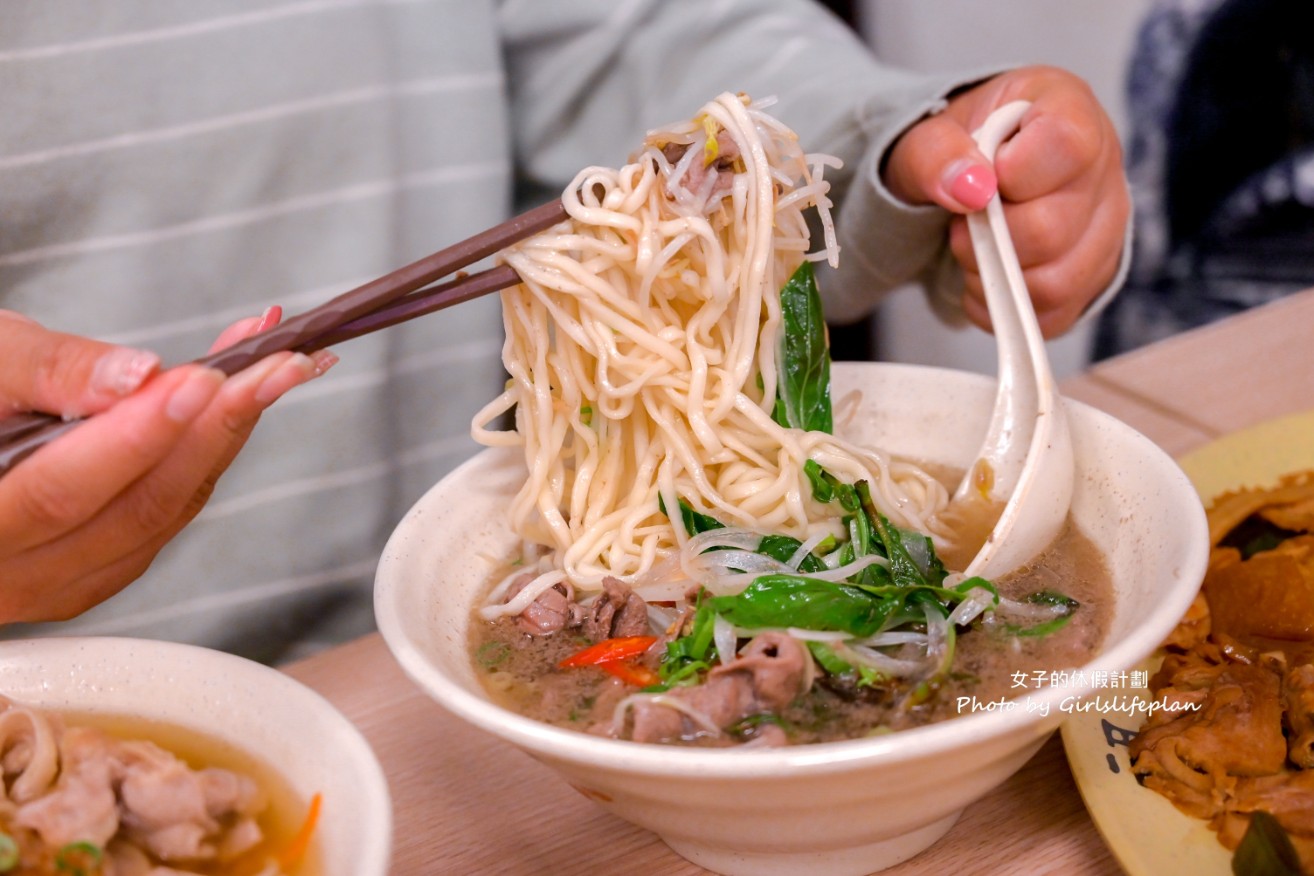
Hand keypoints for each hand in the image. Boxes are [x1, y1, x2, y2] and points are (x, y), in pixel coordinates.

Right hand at [0, 309, 335, 622]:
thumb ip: (50, 371)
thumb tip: (137, 377)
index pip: (57, 493)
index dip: (136, 438)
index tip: (202, 380)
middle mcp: (12, 577)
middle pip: (132, 512)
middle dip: (214, 429)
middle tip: (276, 365)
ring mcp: (60, 583)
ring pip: (163, 517)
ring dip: (227, 436)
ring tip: (275, 366)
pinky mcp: (99, 568)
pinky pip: (167, 516)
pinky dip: (207, 453)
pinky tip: (240, 399)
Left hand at [882, 66, 1129, 336]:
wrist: (968, 176)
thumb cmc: (960, 148)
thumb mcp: (928, 137)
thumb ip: (936, 153)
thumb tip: (969, 187)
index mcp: (1069, 110)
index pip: (1065, 146)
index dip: (1010, 174)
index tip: (981, 176)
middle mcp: (1104, 166)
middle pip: (1053, 229)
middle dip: (987, 237)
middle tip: (960, 222)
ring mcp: (1106, 226)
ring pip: (1056, 282)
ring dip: (994, 277)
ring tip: (973, 248)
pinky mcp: (1093, 277)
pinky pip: (1052, 314)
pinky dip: (1002, 307)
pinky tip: (986, 275)